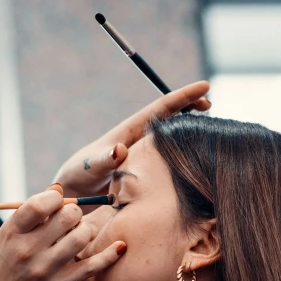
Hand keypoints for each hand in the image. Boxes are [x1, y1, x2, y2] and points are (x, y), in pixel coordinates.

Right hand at [0, 188, 125, 280]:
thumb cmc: (7, 258)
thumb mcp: (10, 232)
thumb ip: (32, 211)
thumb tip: (59, 189)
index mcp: (13, 232)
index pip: (40, 204)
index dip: (55, 198)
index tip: (57, 202)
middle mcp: (28, 250)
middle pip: (67, 217)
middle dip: (74, 212)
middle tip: (71, 218)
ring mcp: (44, 269)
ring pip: (81, 238)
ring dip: (86, 230)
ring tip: (80, 234)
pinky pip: (91, 267)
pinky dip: (109, 255)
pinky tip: (120, 246)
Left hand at [56, 80, 210, 196]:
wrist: (72, 193)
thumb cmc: (78, 177)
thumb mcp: (89, 167)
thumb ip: (103, 159)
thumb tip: (119, 149)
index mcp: (128, 131)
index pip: (160, 108)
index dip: (182, 97)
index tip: (204, 87)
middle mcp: (138, 138)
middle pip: (169, 116)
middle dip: (189, 107)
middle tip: (209, 104)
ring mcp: (142, 153)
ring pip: (170, 135)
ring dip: (188, 129)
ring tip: (207, 131)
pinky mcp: (143, 169)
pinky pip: (166, 155)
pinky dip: (181, 152)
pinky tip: (193, 160)